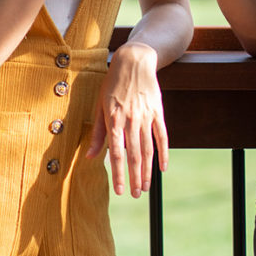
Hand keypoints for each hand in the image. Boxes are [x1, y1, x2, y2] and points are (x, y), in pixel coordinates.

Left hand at [85, 42, 166, 197]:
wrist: (134, 61)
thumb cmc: (112, 84)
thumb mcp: (99, 104)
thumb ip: (97, 132)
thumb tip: (91, 156)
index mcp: (114, 118)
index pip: (117, 153)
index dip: (118, 173)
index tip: (119, 190)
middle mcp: (131, 119)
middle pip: (134, 155)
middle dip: (134, 178)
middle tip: (133, 195)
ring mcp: (146, 116)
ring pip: (148, 149)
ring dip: (147, 170)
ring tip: (145, 187)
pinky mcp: (158, 112)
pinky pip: (162, 136)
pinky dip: (164, 153)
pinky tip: (163, 168)